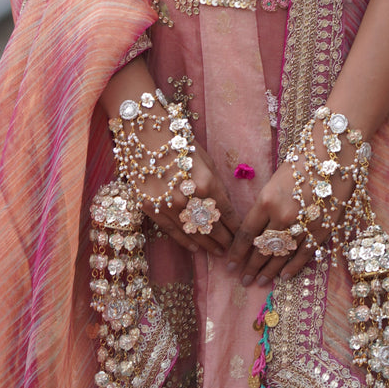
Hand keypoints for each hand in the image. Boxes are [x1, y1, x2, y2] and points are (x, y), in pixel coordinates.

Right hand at [139, 142, 239, 258]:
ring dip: (208, 244)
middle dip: (225, 239)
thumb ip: (216, 184)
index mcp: (207, 184)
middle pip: (212, 226)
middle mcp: (189, 198)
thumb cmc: (180, 144)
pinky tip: (195, 248)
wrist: (147, 136)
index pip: (226, 213)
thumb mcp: (206, 160)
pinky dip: (185, 241)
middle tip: (233, 248)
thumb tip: (225, 205)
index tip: (241, 236)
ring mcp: (170, 206)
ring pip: (194, 232)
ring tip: (218, 251)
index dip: (235, 227)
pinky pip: (173, 231)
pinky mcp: (153, 208)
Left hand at [226, 146, 354, 289]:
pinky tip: (283, 276)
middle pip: (262, 248)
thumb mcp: (275, 180)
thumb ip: (265, 205)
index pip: (246, 234)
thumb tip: (255, 230)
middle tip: (242, 280)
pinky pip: (303, 255)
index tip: (230, 265)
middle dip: (250, 266)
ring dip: (269, 270)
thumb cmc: (301, 161)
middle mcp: (282, 216)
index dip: (237, 252)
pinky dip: (293, 267)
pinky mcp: (321, 231)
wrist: (334, 154)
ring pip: (281, 255)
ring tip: (259, 281)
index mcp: (266, 200)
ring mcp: (302, 225)